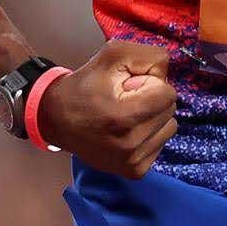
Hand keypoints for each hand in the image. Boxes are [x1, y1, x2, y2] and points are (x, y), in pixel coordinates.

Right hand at [39, 40, 177, 177]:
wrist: (57, 119)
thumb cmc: (85, 84)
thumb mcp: (114, 53)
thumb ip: (149, 56)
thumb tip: (166, 75)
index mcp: (125, 117)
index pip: (168, 94)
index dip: (149, 83)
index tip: (128, 85)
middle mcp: (130, 145)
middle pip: (169, 110)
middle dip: (152, 98)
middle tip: (125, 99)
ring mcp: (132, 162)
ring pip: (169, 127)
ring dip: (153, 117)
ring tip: (127, 114)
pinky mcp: (134, 172)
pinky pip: (160, 144)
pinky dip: (149, 134)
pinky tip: (127, 130)